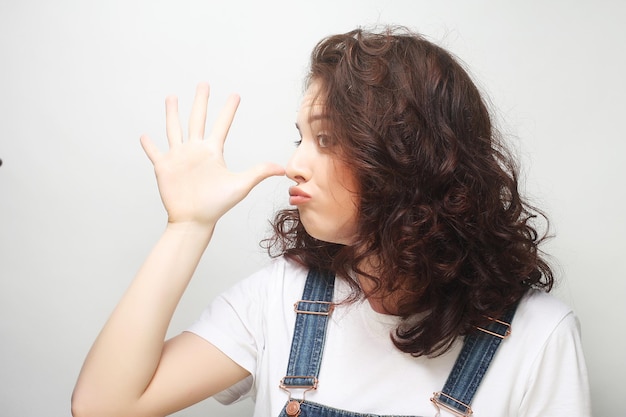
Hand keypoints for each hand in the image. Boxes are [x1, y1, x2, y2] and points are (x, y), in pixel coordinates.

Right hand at [140, 83, 284, 226]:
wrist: (194, 220)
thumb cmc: (217, 205)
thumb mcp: (240, 185)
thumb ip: (259, 172)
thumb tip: (282, 169)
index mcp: (213, 152)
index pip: (222, 124)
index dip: (228, 109)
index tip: (235, 95)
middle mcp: (196, 150)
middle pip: (197, 119)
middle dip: (200, 101)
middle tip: (204, 84)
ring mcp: (179, 157)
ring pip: (174, 129)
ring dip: (172, 113)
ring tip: (172, 97)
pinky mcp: (164, 167)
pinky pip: (155, 152)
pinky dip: (149, 145)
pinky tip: (144, 135)